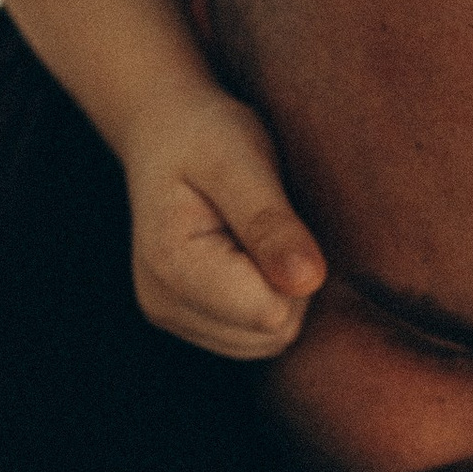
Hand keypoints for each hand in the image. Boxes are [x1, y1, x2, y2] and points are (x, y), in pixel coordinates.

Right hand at [125, 88, 325, 356]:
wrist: (165, 131)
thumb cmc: (206, 135)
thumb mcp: (241, 161)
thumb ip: (271, 224)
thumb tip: (308, 282)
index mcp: (172, 267)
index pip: (271, 312)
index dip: (293, 266)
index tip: (274, 214)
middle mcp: (165, 305)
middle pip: (274, 332)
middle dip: (290, 282)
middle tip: (268, 219)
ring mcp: (175, 317)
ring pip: (270, 339)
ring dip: (282, 292)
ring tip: (258, 233)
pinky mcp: (192, 321)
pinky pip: (258, 336)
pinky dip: (269, 299)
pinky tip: (252, 255)